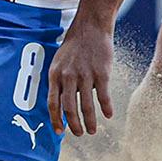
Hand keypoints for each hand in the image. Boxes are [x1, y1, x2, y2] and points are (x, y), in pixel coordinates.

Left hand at [46, 21, 114, 135]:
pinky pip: (103, 96)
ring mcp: (85, 75)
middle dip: (73, 125)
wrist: (91, 26)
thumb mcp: (59, 61)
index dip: (55, 120)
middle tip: (78, 133)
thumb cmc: (74, 45)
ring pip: (86, 105)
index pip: (52, 103)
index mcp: (55, 75)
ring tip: (92, 130)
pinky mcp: (101, 73)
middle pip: (69, 108)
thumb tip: (62, 102)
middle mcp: (69, 77)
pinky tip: (108, 115)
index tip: (59, 132)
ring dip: (89, 121)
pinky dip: (106, 107)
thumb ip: (59, 81)